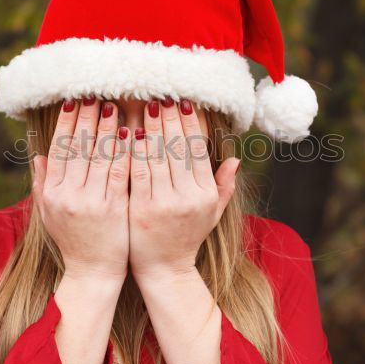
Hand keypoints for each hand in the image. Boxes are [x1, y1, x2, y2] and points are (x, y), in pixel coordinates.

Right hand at [31, 96, 131, 280]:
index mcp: (53, 192)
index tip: (74, 101)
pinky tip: (130, 133)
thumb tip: (38, 154)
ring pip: (99, 155)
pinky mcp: (113, 208)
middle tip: (95, 93)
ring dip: (106, 127)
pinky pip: (119, 172)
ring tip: (113, 105)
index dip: (66, 123)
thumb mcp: (50, 213)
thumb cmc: (74, 240)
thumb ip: (44, 183)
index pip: (59, 148)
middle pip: (78, 146)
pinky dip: (124, 151)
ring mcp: (90, 201)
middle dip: (87, 117)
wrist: (93, 273)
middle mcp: (68, 194)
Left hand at [128, 97, 239, 279]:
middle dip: (169, 118)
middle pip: (177, 147)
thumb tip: (236, 159)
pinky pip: (136, 171)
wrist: (164, 269)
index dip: (189, 123)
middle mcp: (188, 197)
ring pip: (157, 155)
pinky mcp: (141, 208)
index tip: (182, 102)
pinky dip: (133, 150)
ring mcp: (164, 203)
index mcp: (205, 194)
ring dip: (150, 127)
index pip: (197, 149)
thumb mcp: (212, 213)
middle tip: (161, 94)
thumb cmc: (187, 236)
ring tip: (144, 104)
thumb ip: (224, 185)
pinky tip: (128, 132)